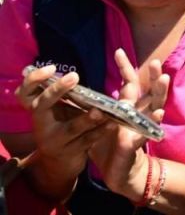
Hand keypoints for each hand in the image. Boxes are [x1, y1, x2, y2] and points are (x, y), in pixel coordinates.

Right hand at [15, 64, 110, 178]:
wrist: (59, 163)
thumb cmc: (61, 126)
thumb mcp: (57, 111)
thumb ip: (61, 95)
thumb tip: (74, 73)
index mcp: (37, 110)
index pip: (24, 93)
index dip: (33, 79)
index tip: (51, 68)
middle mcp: (40, 124)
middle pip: (41, 105)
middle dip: (57, 90)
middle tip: (74, 76)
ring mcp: (54, 140)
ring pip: (70, 128)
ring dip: (86, 119)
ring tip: (99, 110)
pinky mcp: (69, 153)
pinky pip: (86, 141)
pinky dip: (100, 131)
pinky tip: (112, 123)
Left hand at [87, 49, 169, 202]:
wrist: (118, 172)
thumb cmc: (109, 147)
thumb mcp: (100, 123)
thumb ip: (96, 108)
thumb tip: (76, 91)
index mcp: (128, 108)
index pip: (130, 83)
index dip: (125, 67)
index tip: (118, 51)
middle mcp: (138, 114)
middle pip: (150, 91)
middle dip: (154, 76)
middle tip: (156, 62)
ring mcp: (140, 127)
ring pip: (155, 106)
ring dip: (160, 93)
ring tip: (164, 79)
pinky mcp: (137, 142)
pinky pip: (147, 130)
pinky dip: (153, 121)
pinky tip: (159, 112)